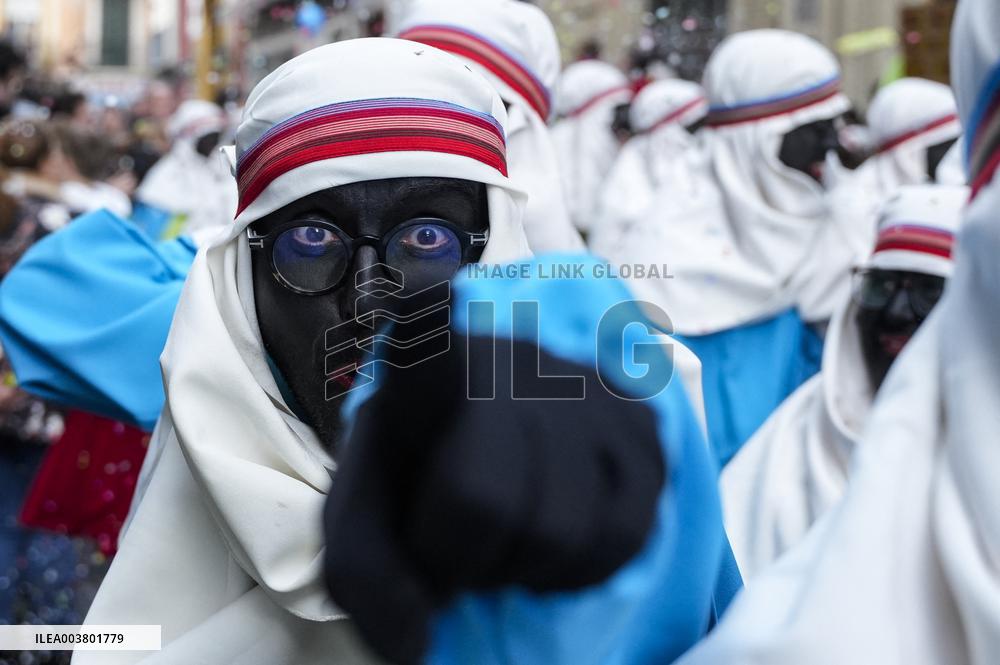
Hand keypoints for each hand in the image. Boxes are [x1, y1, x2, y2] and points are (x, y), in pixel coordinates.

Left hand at [324, 329, 665, 664]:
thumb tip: (420, 642)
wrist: (483, 445)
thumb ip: (366, 578)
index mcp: (426, 365)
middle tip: (452, 548)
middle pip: (484, 499)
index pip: (430, 326)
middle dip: (459, 558)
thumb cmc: (415, 479)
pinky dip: (577, 571)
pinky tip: (547, 546)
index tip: (428, 291)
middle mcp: (517, 361)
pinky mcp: (643, 434)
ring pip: (564, 530)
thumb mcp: (363, 522)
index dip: (431, 316)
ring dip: (521, 570)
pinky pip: (623, 538)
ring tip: (501, 544)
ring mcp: (590, 394)